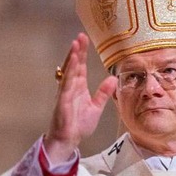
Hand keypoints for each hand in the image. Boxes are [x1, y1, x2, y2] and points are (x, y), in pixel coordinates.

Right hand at [44, 33, 116, 163]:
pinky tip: (73, 60)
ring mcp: (65, 92)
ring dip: (72, 57)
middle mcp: (71, 87)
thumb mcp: (96, 107)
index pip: (80, 67)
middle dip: (77, 50)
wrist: (69, 139)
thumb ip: (103, 93)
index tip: (84, 40)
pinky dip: (69, 70)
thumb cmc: (78, 125)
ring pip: (69, 70)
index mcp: (78, 88)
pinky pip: (66, 82)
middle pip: (74, 65)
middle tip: (81, 36)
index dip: (82, 53)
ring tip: (76, 43)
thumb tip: (113, 79)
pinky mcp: (62, 99)